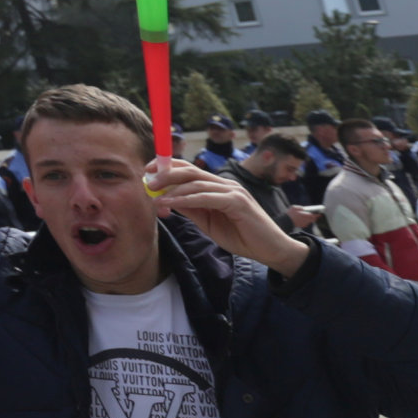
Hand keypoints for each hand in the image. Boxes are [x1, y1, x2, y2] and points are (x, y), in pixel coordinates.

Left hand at [145, 158, 308, 276]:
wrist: (270, 250)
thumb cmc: (240, 236)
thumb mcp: (208, 221)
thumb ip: (190, 208)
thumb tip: (166, 198)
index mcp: (217, 186)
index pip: (190, 169)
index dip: (168, 167)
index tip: (147, 170)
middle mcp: (225, 184)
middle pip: (191, 171)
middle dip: (166, 173)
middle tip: (147, 180)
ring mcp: (232, 191)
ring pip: (196, 183)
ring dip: (173, 188)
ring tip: (155, 196)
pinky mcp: (238, 202)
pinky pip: (207, 197)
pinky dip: (186, 199)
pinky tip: (171, 202)